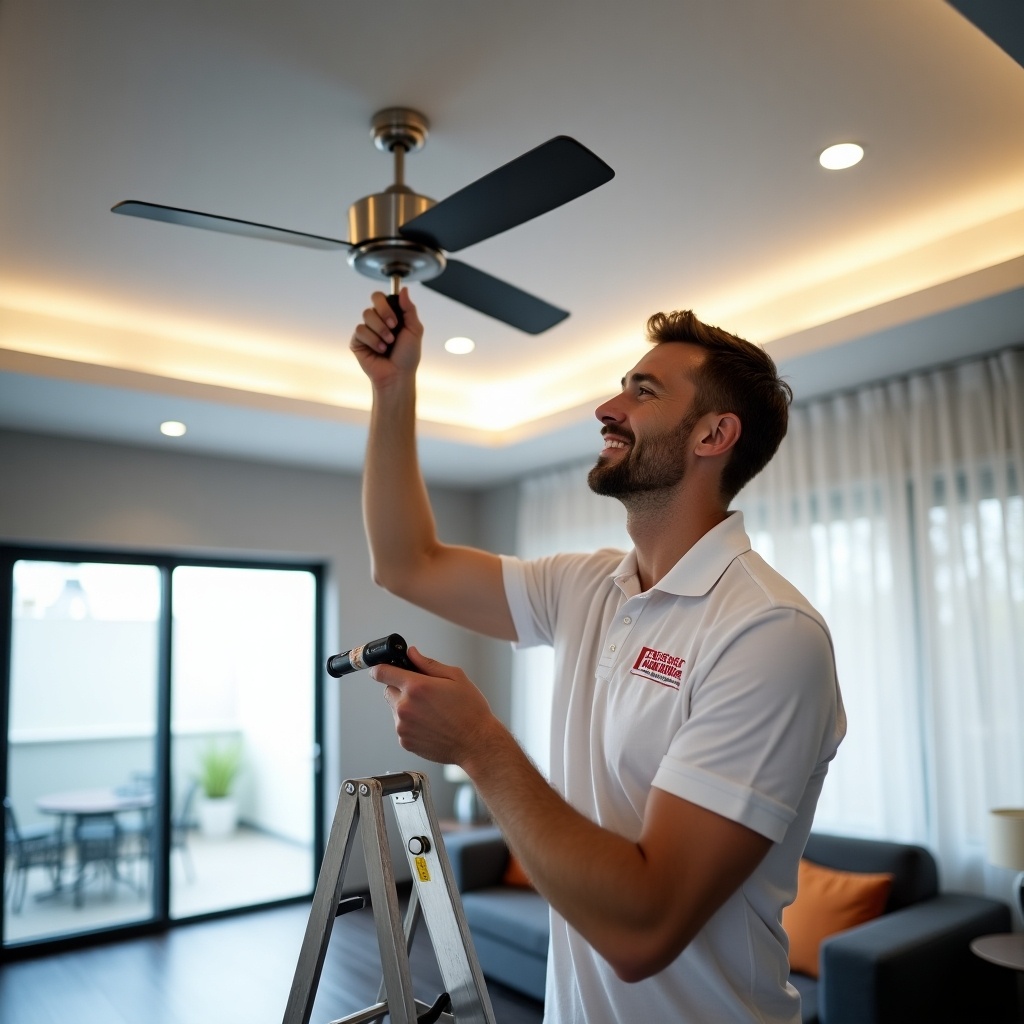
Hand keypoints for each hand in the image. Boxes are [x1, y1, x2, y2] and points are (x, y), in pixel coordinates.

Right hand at [349, 288, 423, 383]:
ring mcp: (367, 330)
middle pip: (374, 299)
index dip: (387, 304)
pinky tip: (379, 350)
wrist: (398, 375)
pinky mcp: (357, 341)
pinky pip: (360, 330)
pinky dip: (372, 340)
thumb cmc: (408, 356)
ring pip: (367, 315)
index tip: (396, 320)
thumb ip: (409, 309)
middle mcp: (378, 320)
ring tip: (388, 344)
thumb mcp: (415, 330)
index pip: (383, 296)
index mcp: (391, 315)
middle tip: (393, 327)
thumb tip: (404, 290)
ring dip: (380, 330)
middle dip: (384, 313)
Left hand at [371, 646, 496, 765]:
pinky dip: (411, 724)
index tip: (384, 668)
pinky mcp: (405, 741)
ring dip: (407, 706)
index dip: (381, 667)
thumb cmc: (470, 711)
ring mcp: (403, 726)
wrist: (476, 743)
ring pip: (395, 709)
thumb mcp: (455, 677)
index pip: (381, 672)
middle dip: (401, 687)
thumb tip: (412, 653)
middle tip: (423, 693)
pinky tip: (431, 724)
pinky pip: (402, 726)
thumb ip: (428, 664)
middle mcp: (405, 707)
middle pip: (388, 690)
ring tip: (431, 711)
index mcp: (416, 687)